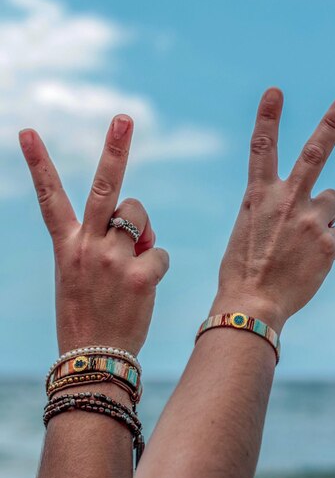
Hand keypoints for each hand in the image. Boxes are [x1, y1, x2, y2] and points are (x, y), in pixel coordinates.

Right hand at [19, 115, 168, 354]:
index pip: (49, 198)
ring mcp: (114, 260)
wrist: (94, 359)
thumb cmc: (87, 311)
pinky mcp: (140, 276)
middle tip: (123, 119)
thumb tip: (142, 224)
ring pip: (141, 216)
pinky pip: (161, 252)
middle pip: (105, 188)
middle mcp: (87, 246)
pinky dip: (157, 265)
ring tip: (132, 262)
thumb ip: (109, 240)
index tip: (28, 132)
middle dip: (114, 150)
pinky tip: (144, 287)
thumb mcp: (83, 273)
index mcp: (67, 246)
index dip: (39, 163)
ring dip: (144, 231)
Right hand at [211, 88, 334, 330]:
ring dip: (323, 214)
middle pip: (313, 154)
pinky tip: (310, 260)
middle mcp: (285, 202)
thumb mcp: (246, 229)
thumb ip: (271, 207)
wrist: (253, 305)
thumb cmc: (243, 268)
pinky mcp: (329, 243)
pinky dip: (327, 244)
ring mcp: (309, 221)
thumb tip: (307, 201)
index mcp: (258, 197)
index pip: (261, 149)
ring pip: (332, 200)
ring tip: (304, 240)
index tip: (275, 92)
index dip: (268, 118)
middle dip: (331, 125)